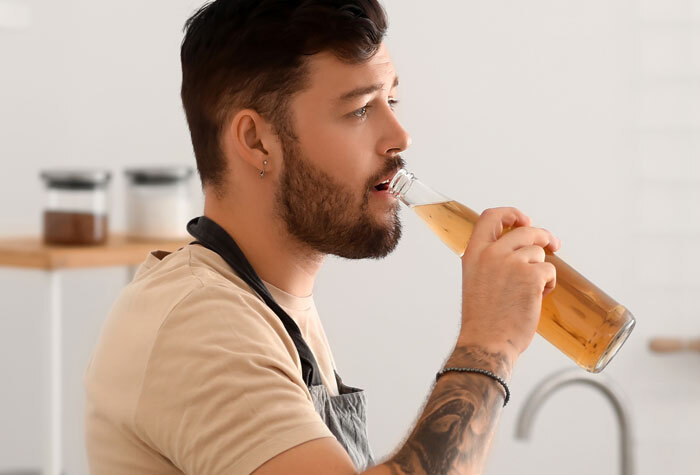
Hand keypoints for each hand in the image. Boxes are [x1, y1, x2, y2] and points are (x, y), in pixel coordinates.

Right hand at [458, 207, 559, 365]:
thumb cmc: (483, 319)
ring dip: (542, 270)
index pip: (490, 217)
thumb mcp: (477, 280)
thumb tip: (520, 251)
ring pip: (539, 253)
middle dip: (543, 236)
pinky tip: (536, 299)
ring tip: (532, 292)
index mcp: (474, 254)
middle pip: (525, 230)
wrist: (486, 343)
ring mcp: (511, 263)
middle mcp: (491, 254)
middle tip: (553, 245)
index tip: (524, 220)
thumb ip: (491, 262)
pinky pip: (549, 271)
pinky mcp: (530, 276)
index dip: (511, 213)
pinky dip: (548, 284)